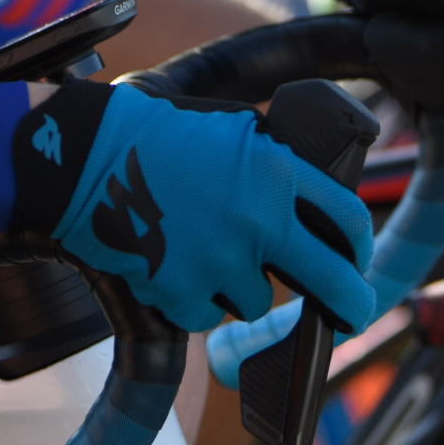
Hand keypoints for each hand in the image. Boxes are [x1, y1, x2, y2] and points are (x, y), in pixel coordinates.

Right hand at [11, 80, 375, 334]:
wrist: (84, 160)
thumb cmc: (153, 134)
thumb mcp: (230, 128)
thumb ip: (273, 160)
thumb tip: (306, 196)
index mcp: (275, 171)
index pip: (347, 217)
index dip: (359, 245)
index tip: (357, 258)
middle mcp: (258, 221)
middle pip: (331, 282)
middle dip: (349, 305)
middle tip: (351, 315)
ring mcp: (219, 263)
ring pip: (255, 302)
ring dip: (239, 287)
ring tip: (205, 252)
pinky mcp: (181, 293)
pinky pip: (206, 316)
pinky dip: (194, 301)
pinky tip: (173, 266)